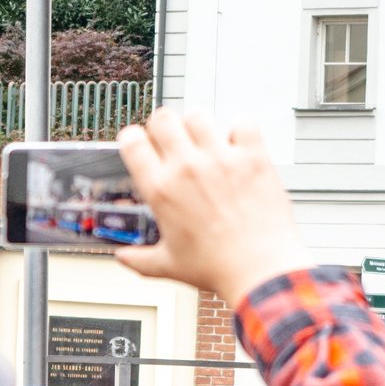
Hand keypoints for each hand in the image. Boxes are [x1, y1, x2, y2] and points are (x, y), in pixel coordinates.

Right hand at [113, 108, 306, 306]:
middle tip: (175, 140)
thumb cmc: (217, 268)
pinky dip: (240, 129)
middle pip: (163, 119)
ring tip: (207, 142)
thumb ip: (140, 259)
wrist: (261, 270)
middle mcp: (187, 168)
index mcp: (162, 190)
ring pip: (198, 115)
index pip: (132, 141)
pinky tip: (238, 145)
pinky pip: (242, 122)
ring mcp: (220, 159)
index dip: (134, 139)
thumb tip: (123, 258)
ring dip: (199, 125)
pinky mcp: (252, 157)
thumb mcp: (169, 265)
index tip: (141, 144)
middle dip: (165, 127)